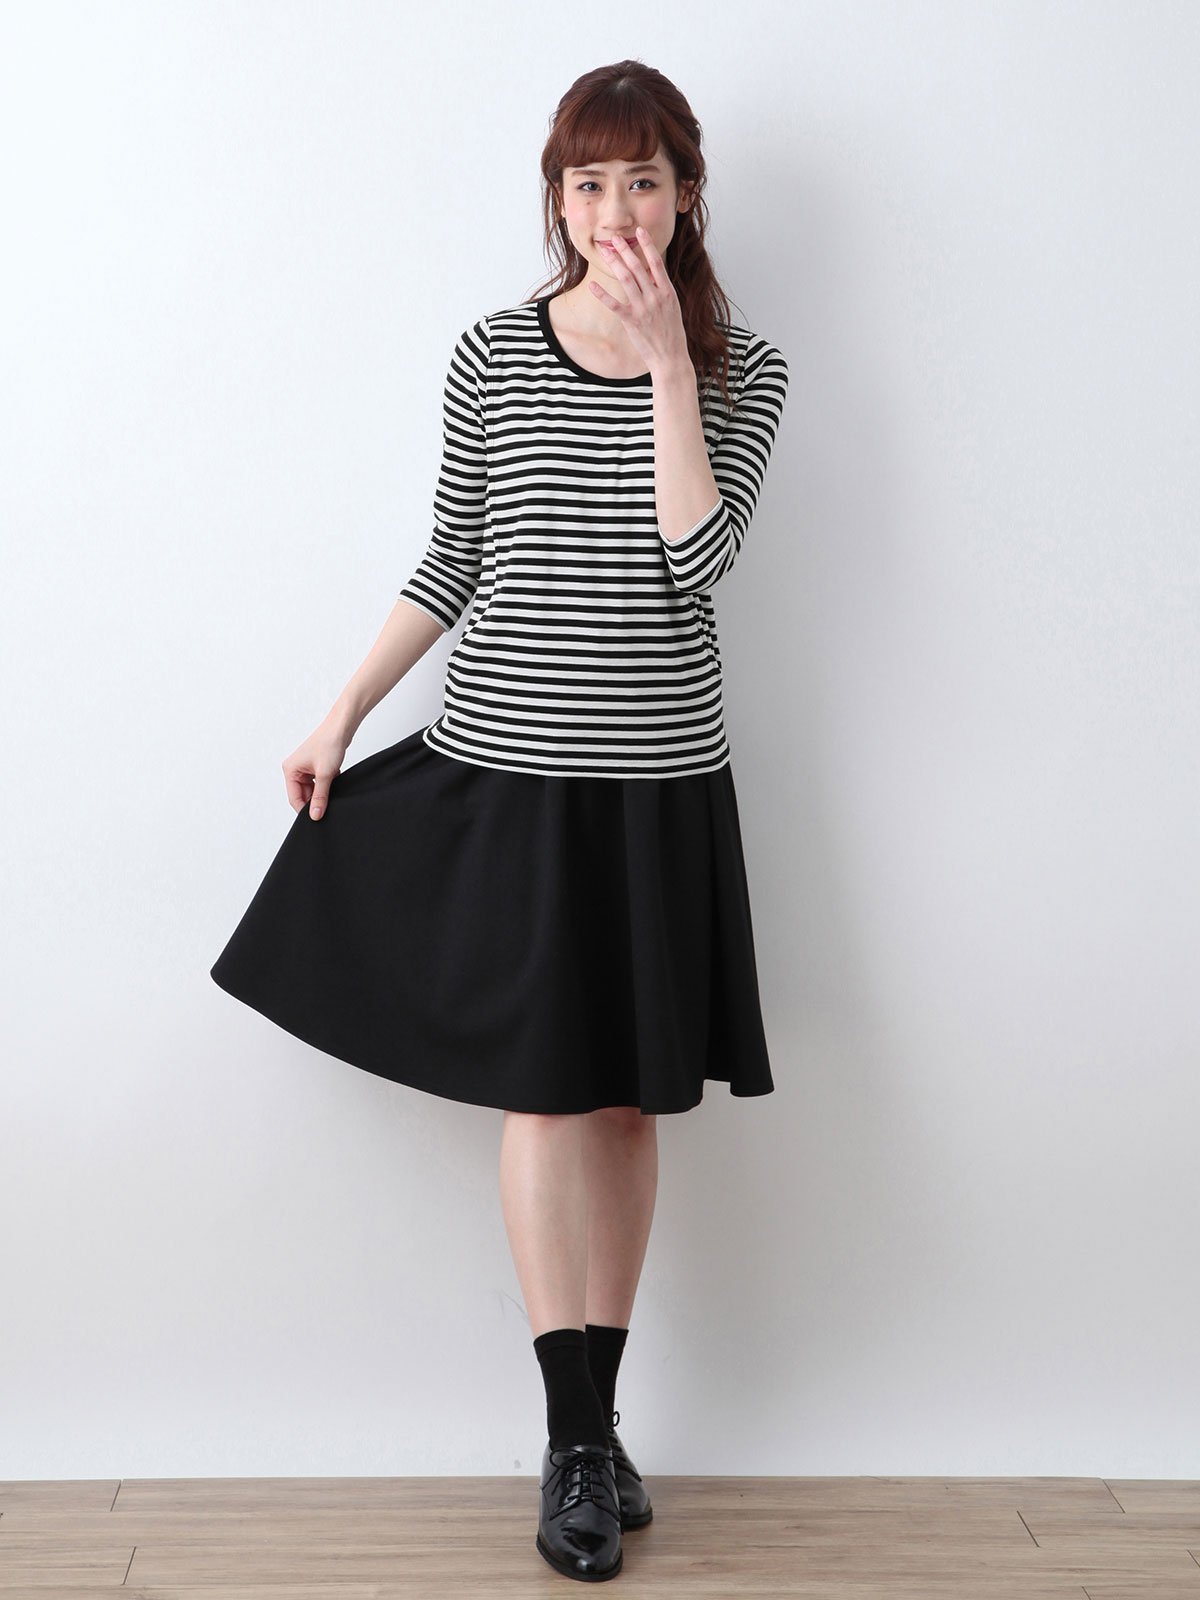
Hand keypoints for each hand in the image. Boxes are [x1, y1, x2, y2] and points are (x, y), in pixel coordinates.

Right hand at [282, 719, 348, 819]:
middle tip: (328, 805)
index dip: (305, 810)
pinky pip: (319, 782)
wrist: (341, 728)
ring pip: (313, 790)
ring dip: (323, 792)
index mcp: (290, 770)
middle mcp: (295, 769)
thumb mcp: (325, 775)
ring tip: (332, 788)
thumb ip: (320, 797)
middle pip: (303, 795)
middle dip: (316, 800)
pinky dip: (328, 784)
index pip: (294, 798)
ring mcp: (305, 768)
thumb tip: (315, 815)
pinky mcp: (316, 766)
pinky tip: (335, 779)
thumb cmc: (329, 743)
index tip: (317, 819)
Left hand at [590, 227, 689, 373]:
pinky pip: (614, 304)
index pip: (656, 262)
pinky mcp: (631, 321)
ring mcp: (643, 308)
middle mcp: (655, 297)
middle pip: (638, 267)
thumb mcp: (672, 308)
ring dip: (614, 263)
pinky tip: (593, 285)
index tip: (639, 231)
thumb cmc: (672, 333)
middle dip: (625, 249)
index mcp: (667, 292)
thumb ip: (661, 290)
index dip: (647, 244)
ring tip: (605, 251)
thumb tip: (652, 275)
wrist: (671, 357)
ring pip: (626, 279)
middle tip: (614, 237)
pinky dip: (602, 294)